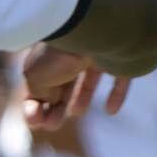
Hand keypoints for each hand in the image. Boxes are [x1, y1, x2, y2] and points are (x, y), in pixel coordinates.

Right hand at [16, 40, 125, 156]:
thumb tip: (42, 105)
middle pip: (62, 80)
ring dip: (82, 97)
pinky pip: (120, 79)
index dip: (34, 102)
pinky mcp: (122, 58)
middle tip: (53, 124)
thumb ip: (36, 95)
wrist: (96, 32)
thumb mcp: (34, 77)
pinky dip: (116, 95)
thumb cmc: (59, 56)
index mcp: (48, 52)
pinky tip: (111, 111)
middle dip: (56, 103)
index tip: (36, 121)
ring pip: (88, 79)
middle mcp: (71, 50)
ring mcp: (97, 52)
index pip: (39, 79)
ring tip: (77, 113)